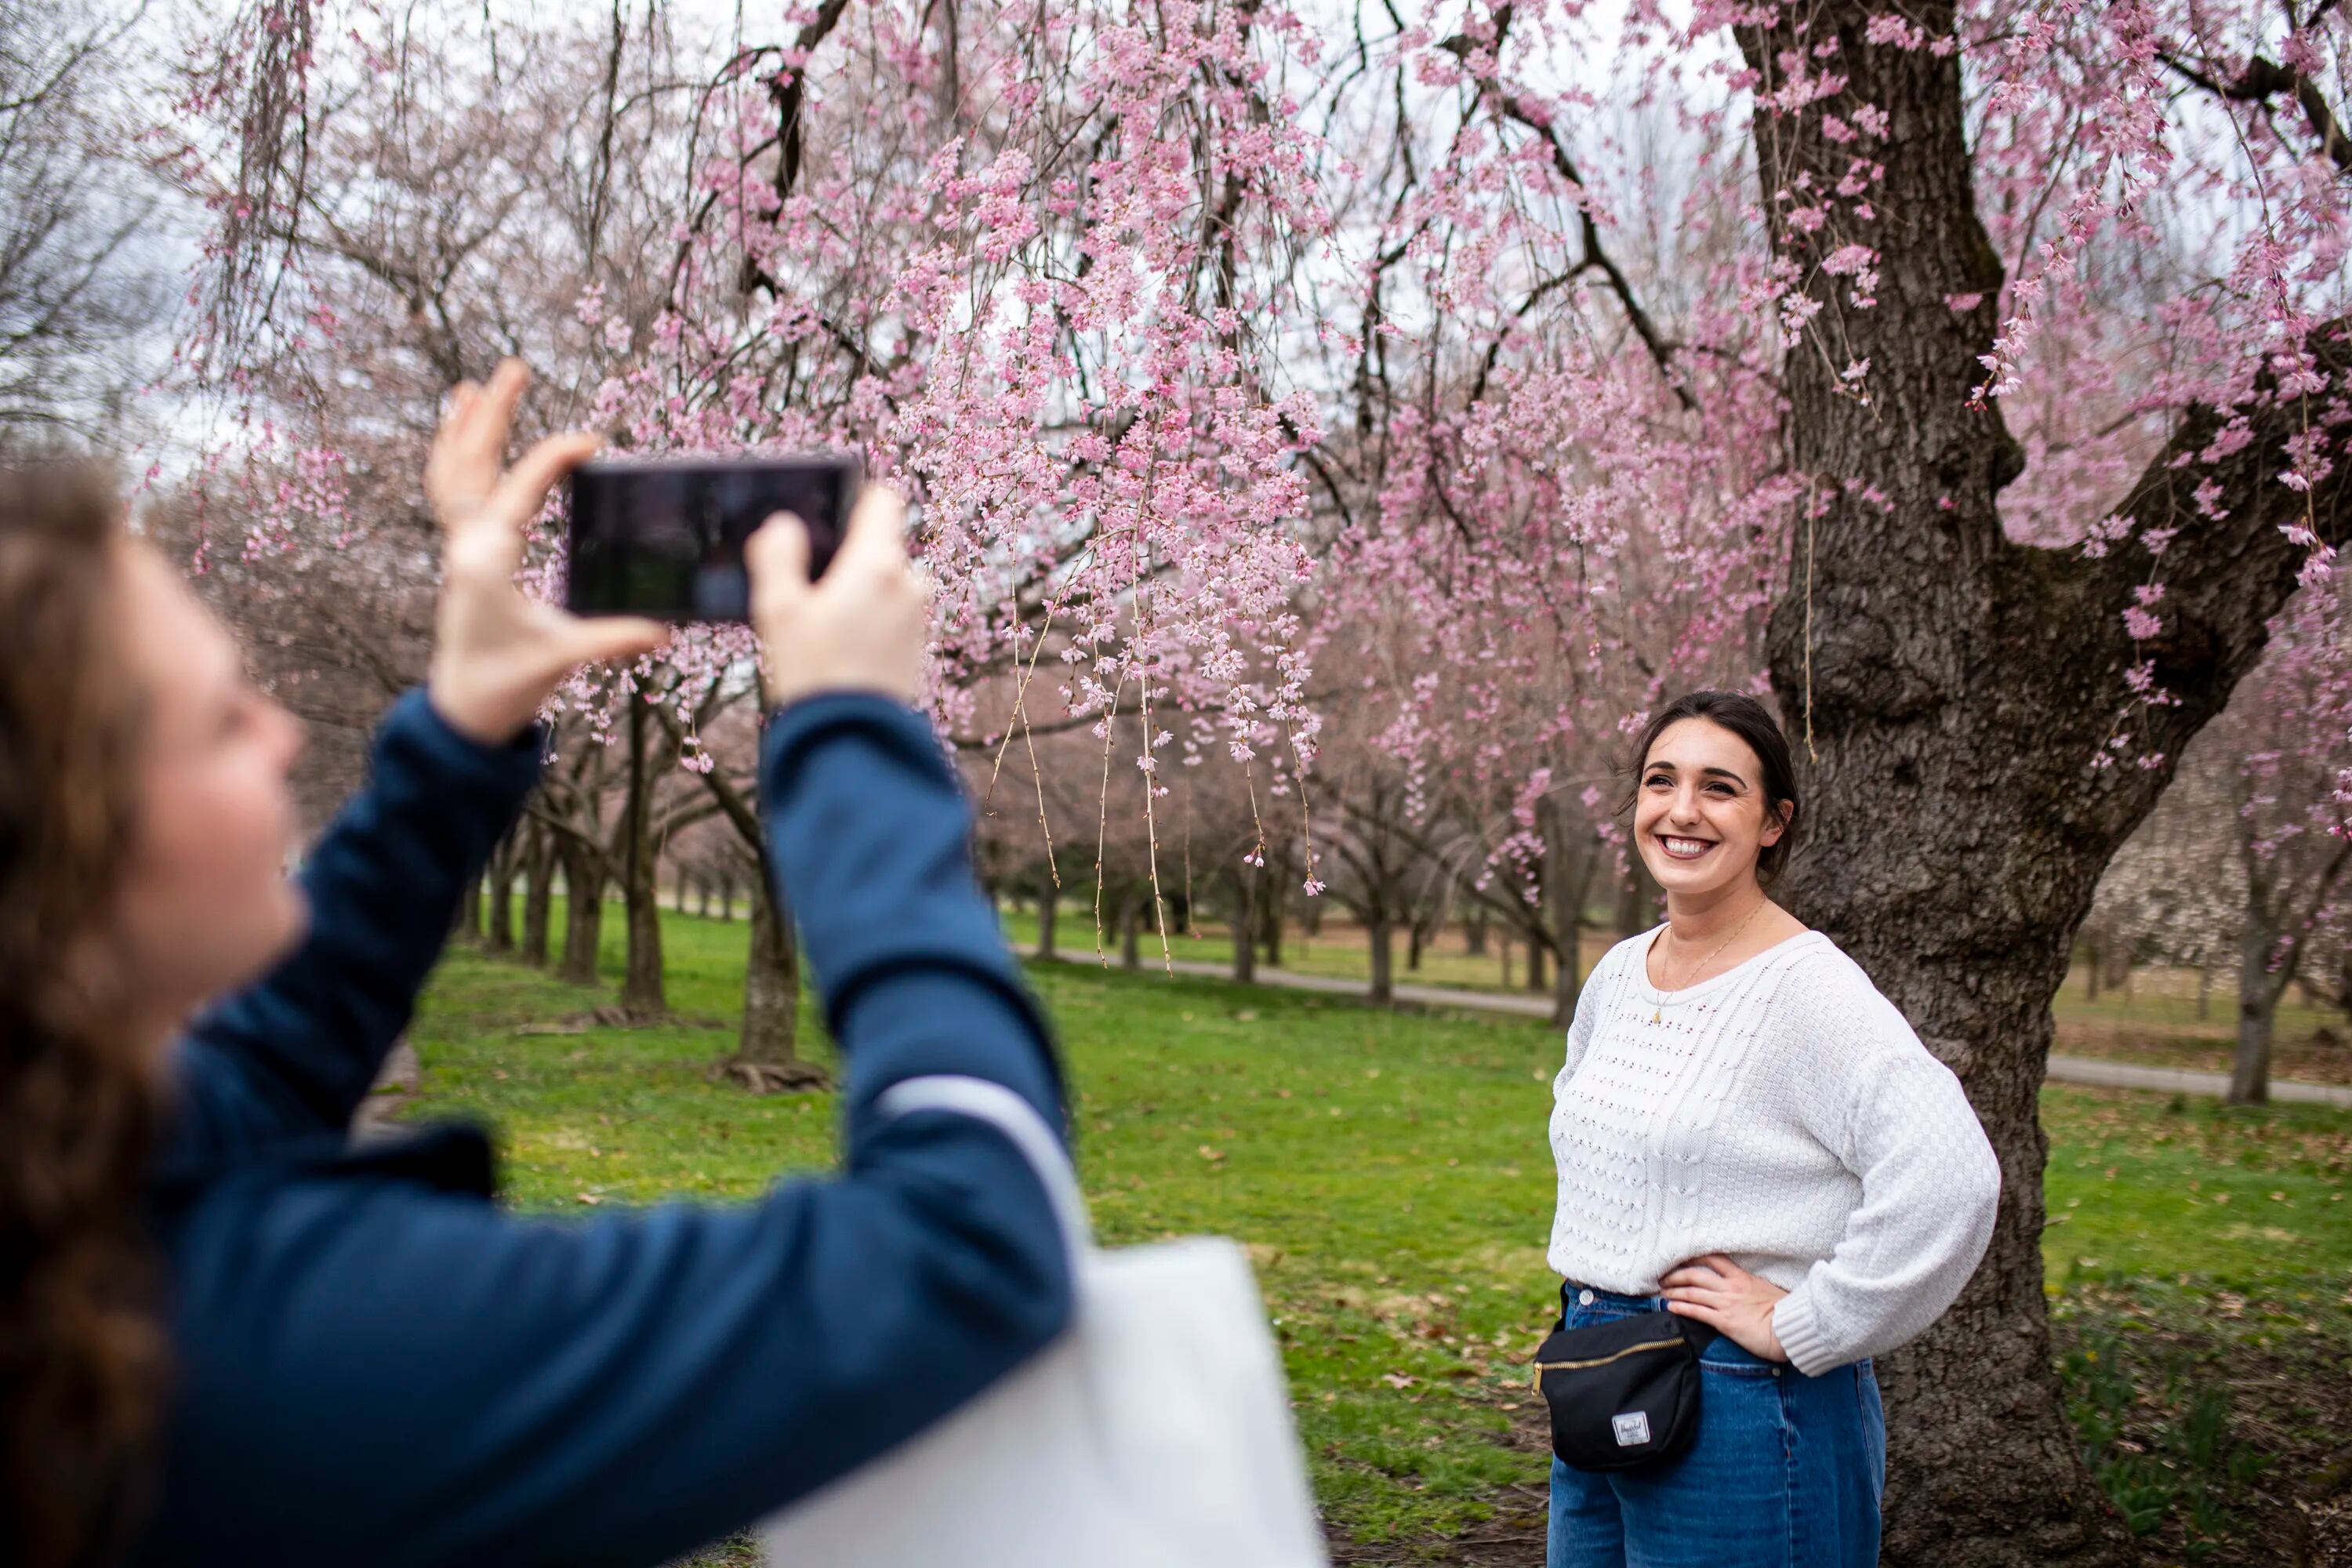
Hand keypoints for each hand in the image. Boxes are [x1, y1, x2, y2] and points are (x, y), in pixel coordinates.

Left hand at [423, 360, 667, 743]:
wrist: (460, 712)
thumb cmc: (505, 685)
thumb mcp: (560, 659)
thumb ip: (610, 640)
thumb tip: (663, 631)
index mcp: (486, 563)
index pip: (518, 492)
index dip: (551, 459)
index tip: (588, 441)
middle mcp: (464, 547)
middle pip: (469, 464)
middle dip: (491, 415)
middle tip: (513, 369)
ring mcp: (457, 550)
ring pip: (450, 474)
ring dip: (462, 429)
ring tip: (473, 388)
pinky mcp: (460, 558)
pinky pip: (449, 494)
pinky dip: (454, 459)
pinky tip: (466, 440)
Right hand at [746, 483, 925, 708]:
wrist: (854, 743)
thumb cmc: (814, 674)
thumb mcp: (778, 610)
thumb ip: (778, 556)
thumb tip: (784, 525)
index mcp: (877, 563)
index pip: (883, 499)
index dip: (853, 501)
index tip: (827, 522)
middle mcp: (909, 583)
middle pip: (879, 545)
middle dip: (846, 559)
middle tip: (809, 591)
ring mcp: (917, 616)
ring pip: (883, 582)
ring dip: (856, 592)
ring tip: (821, 627)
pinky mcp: (917, 646)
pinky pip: (890, 613)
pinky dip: (868, 619)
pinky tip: (840, 649)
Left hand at [1661, 1254, 1788, 1361]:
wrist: (1790, 1328)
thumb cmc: (1784, 1311)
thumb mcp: (1767, 1290)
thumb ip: (1751, 1286)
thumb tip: (1745, 1287)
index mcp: (1742, 1278)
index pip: (1713, 1259)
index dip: (1694, 1257)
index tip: (1681, 1258)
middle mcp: (1731, 1287)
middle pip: (1695, 1275)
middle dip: (1676, 1275)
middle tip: (1664, 1277)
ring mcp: (1726, 1303)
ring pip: (1692, 1292)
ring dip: (1674, 1291)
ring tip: (1662, 1292)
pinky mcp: (1724, 1321)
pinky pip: (1697, 1312)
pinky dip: (1681, 1308)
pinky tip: (1671, 1307)